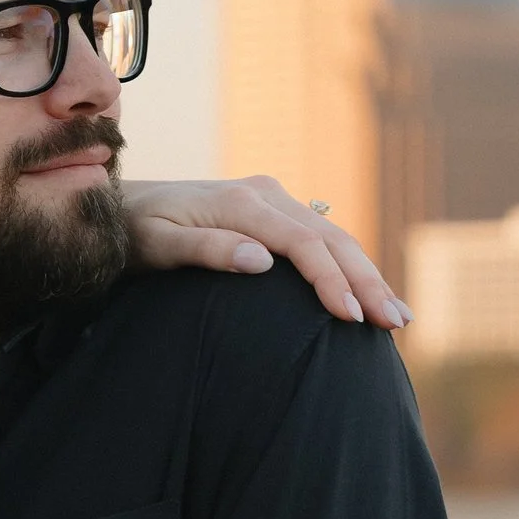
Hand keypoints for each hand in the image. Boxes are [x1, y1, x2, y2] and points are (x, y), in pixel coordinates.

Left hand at [122, 175, 406, 329]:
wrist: (121, 206)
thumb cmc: (135, 233)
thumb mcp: (158, 245)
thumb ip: (207, 251)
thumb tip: (261, 261)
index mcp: (242, 204)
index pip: (303, 244)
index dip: (331, 281)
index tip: (351, 318)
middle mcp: (266, 194)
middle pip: (331, 238)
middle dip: (367, 281)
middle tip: (395, 324)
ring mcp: (273, 199)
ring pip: (334, 237)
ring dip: (368, 275)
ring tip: (397, 317)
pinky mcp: (273, 211)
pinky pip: (320, 239)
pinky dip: (348, 266)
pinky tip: (367, 294)